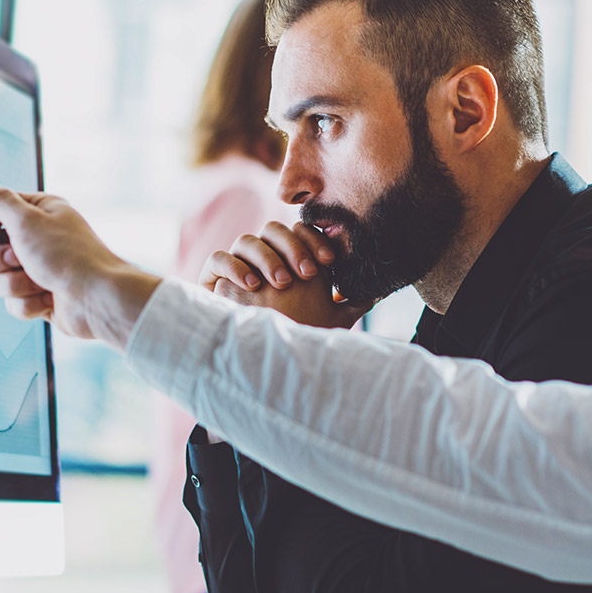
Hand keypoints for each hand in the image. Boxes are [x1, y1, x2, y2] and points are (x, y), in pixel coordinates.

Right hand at [0, 179, 160, 347]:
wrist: (96, 299)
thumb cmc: (68, 255)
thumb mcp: (27, 220)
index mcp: (38, 213)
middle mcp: (37, 239)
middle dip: (1, 261)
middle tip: (22, 259)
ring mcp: (38, 269)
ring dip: (16, 284)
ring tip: (41, 282)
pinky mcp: (39, 297)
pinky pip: (13, 302)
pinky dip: (28, 304)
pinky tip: (48, 300)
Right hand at [198, 223, 367, 328]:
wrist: (253, 362)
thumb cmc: (295, 339)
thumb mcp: (329, 321)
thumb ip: (350, 304)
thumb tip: (379, 292)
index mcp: (287, 258)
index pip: (299, 231)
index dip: (313, 239)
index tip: (330, 262)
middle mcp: (262, 257)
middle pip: (273, 229)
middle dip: (292, 247)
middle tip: (307, 273)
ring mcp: (236, 265)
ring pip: (246, 240)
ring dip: (267, 257)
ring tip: (282, 283)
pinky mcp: (212, 278)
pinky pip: (218, 258)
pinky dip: (235, 266)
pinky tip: (253, 285)